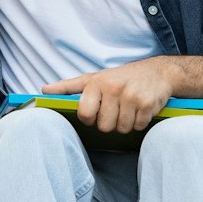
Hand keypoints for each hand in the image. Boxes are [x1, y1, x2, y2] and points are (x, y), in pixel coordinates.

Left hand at [44, 57, 178, 133]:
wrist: (158, 72)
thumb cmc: (120, 78)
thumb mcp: (93, 78)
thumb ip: (68, 87)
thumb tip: (44, 90)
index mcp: (96, 83)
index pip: (84, 114)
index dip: (89, 119)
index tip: (95, 113)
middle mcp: (113, 88)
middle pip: (104, 126)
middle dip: (110, 122)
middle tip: (115, 110)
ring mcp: (132, 96)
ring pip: (122, 129)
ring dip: (125, 124)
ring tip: (128, 109)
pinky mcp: (148, 104)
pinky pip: (138, 126)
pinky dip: (140, 122)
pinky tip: (140, 110)